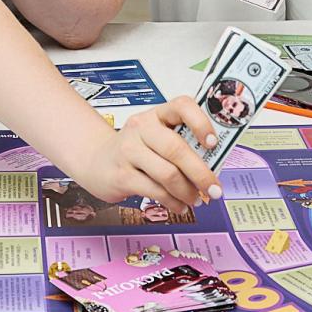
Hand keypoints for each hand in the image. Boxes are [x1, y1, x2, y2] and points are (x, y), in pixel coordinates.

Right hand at [67, 95, 222, 216]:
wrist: (96, 161)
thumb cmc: (135, 150)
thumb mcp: (156, 139)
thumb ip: (182, 147)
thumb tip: (213, 169)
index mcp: (156, 115)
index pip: (182, 106)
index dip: (201, 123)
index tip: (214, 142)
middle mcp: (141, 129)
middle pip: (177, 148)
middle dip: (201, 173)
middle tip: (215, 189)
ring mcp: (129, 151)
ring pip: (168, 174)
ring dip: (188, 191)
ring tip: (196, 199)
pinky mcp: (122, 175)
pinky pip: (155, 191)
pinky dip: (173, 202)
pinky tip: (179, 205)